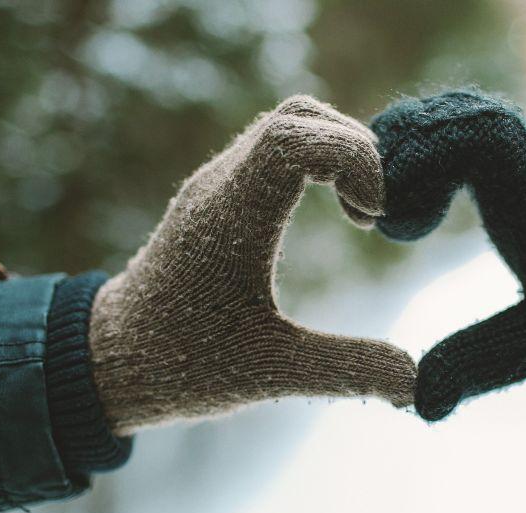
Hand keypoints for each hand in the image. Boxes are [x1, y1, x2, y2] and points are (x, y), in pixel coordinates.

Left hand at [89, 96, 415, 433]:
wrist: (107, 358)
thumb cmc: (183, 364)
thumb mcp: (271, 373)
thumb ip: (346, 371)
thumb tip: (417, 383)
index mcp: (232, 217)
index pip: (295, 137)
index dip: (354, 158)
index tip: (374, 216)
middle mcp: (221, 185)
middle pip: (298, 116)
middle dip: (355, 150)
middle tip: (374, 211)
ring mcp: (216, 184)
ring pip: (286, 122)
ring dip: (336, 151)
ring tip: (358, 211)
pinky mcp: (218, 194)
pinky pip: (274, 146)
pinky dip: (316, 160)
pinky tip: (332, 211)